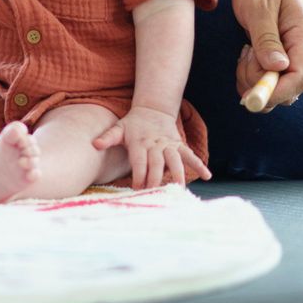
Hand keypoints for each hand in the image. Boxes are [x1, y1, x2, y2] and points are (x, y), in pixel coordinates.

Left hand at [91, 104, 208, 188]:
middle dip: (156, 178)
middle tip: (155, 193)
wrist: (152, 109)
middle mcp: (156, 144)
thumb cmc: (132, 124)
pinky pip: (190, 155)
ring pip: (175, 159)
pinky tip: (208, 176)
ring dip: (178, 173)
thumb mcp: (118, 128)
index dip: (139, 174)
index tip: (137, 187)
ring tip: (179, 187)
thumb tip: (95, 144)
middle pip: (157, 163)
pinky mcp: (179, 145)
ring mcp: (169, 145)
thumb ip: (108, 137)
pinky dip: (199, 165)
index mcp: (140, 142)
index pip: (140, 161)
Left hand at [232, 0, 302, 109]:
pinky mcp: (286, 63)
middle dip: (258, 82)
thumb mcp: (259, 6)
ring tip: (246, 48)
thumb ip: (266, 38)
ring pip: (275, 90)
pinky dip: (252, 75)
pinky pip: (269, 84)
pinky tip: (249, 52)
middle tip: (244, 52)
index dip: (276, 92)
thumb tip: (277, 69)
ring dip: (252, 78)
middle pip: (287, 90)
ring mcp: (298, 59)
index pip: (300, 78)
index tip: (251, 96)